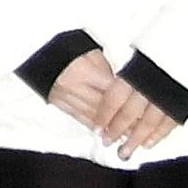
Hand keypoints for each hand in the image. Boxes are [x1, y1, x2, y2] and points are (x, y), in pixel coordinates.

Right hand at [46, 52, 178, 159]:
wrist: (42, 52)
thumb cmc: (72, 50)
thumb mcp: (94, 54)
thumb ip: (110, 73)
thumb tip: (128, 90)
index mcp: (85, 70)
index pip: (113, 91)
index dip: (129, 104)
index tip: (145, 113)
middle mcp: (75, 86)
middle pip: (104, 108)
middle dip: (124, 121)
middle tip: (141, 131)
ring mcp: (66, 96)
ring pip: (93, 117)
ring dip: (111, 128)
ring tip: (127, 137)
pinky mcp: (59, 103)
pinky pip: (80, 118)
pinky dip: (94, 127)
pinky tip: (106, 134)